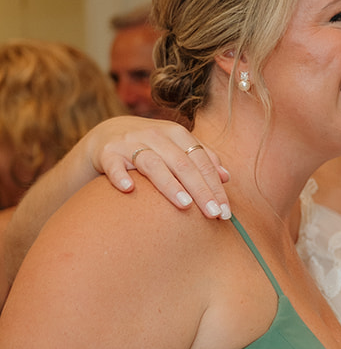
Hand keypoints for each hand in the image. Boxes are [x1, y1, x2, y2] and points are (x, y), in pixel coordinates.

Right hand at [87, 116, 230, 217]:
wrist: (107, 135)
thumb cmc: (151, 147)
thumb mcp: (176, 147)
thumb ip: (201, 159)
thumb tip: (226, 177)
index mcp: (176, 134)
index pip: (202, 162)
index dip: (215, 186)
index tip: (225, 211)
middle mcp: (155, 136)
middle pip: (182, 164)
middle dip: (201, 190)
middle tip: (214, 214)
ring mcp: (130, 143)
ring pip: (153, 164)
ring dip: (169, 184)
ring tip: (185, 205)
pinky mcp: (107, 153)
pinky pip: (114, 165)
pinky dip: (120, 176)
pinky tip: (129, 189)